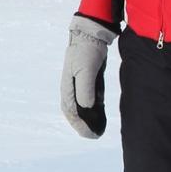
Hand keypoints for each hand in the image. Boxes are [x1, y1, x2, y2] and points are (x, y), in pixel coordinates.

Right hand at [59, 16, 115, 138]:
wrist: (91, 35)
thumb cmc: (86, 51)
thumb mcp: (86, 69)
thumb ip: (86, 88)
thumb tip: (87, 106)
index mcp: (68, 87)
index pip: (71, 112)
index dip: (80, 125)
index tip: (91, 135)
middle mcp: (72, 89)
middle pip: (76, 113)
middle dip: (84, 126)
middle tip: (95, 136)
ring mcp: (80, 86)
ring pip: (83, 108)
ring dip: (90, 120)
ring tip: (100, 130)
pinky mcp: (89, 82)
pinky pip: (91, 101)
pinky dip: (95, 111)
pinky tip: (102, 118)